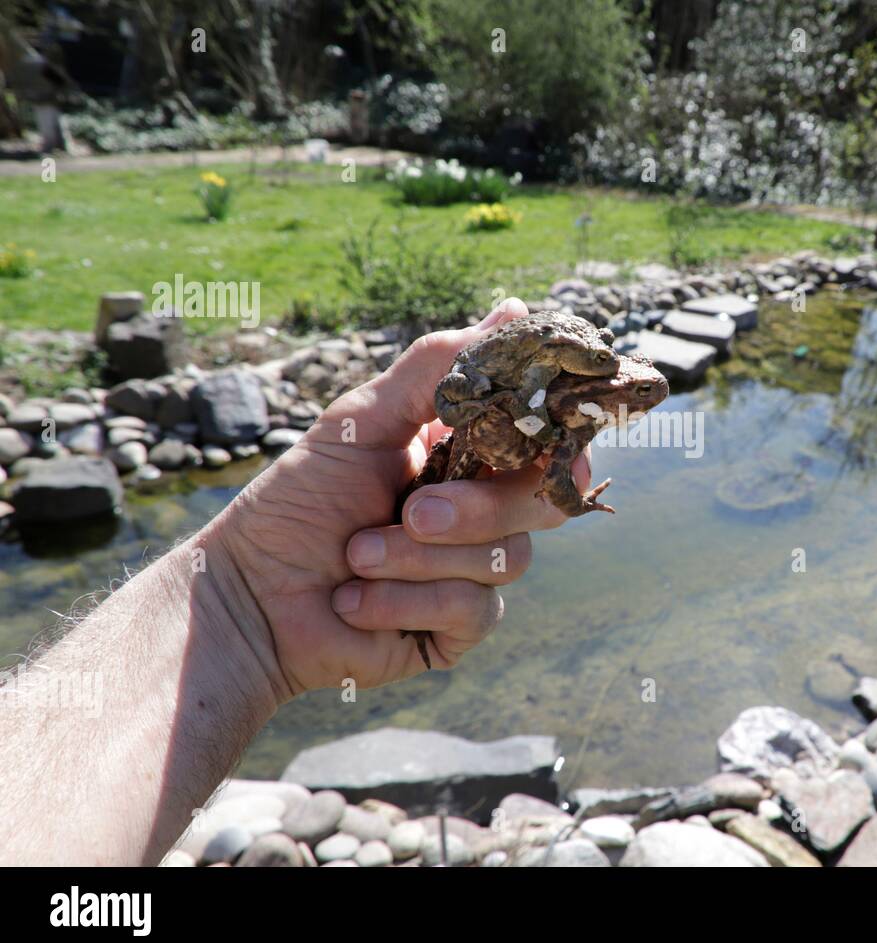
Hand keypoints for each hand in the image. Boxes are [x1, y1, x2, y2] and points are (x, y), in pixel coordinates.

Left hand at [208, 298, 590, 699]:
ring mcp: (472, 571)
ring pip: (508, 558)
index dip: (558, 445)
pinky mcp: (458, 627)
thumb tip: (514, 310)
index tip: (553, 448)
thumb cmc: (297, 502)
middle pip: (540, 501)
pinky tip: (356, 600)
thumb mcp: (362, 419)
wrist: (248, 596)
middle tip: (412, 511)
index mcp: (466, 457)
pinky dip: (407, 602)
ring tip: (356, 556)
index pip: (541, 445)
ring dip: (419, 559)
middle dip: (475, 509)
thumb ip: (438, 366)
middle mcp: (480, 512)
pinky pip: (476, 609)